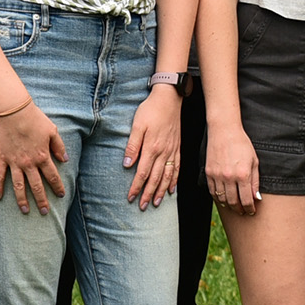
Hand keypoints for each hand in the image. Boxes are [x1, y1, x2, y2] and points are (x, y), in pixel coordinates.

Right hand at [0, 101, 68, 214]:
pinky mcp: (2, 159)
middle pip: (36, 186)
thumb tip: (64, 159)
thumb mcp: (52, 131)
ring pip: (18, 186)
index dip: (57, 187)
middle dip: (41, 200)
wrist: (14, 112)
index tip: (61, 195)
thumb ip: (59, 147)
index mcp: (42, 156)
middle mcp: (29, 163)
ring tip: (25, 210)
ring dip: (22, 199)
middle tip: (45, 212)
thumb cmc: (35, 119)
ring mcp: (14, 162)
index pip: (52, 176)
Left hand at [122, 86, 181, 207]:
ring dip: (161, 191)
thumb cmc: (151, 110)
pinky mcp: (177, 147)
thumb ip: (132, 146)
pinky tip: (171, 189)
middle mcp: (164, 152)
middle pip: (156, 178)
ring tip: (156, 202)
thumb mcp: (137, 125)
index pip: (143, 173)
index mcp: (152, 147)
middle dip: (148, 193)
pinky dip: (174, 180)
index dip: (136, 187)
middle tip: (142, 207)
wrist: (169, 98)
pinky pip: (177, 167)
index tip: (130, 198)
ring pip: (167, 176)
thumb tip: (127, 165)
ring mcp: (172, 150)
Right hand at [206, 120, 261, 214]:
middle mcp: (229, 177)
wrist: (224, 131)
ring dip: (228, 206)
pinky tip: (223, 199)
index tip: (251, 211)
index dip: (250, 208)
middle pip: (233, 202)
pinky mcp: (208, 173)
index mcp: (243, 174)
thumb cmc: (242, 144)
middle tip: (243, 212)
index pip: (246, 199)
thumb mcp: (254, 161)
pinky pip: (212, 191)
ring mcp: (217, 176)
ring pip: (222, 199)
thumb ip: (255, 181)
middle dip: (239, 209)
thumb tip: (257, 198)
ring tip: (234, 207)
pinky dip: (218, 198)